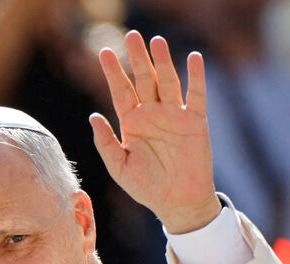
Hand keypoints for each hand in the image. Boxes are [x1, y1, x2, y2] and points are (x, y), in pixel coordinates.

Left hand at [90, 31, 220, 233]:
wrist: (177, 203)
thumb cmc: (146, 187)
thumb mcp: (119, 167)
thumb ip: (106, 143)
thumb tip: (93, 117)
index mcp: (132, 123)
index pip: (120, 91)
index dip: (112, 72)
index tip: (102, 51)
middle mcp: (152, 115)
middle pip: (143, 80)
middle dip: (137, 58)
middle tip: (131, 35)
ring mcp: (175, 116)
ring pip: (168, 82)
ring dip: (163, 62)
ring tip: (157, 41)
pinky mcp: (196, 122)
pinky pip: (197, 95)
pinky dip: (196, 77)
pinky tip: (193, 58)